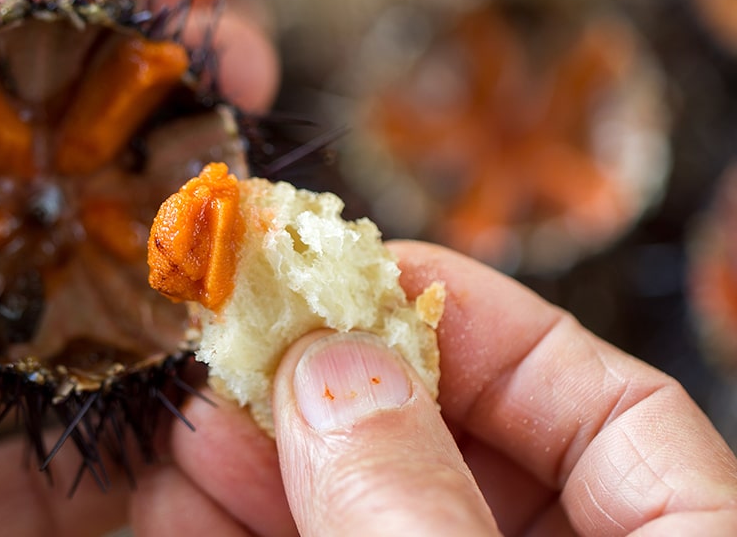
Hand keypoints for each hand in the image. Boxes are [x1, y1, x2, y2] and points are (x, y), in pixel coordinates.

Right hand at [145, 241, 736, 535]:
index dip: (485, 324)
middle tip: (242, 345)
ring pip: (368, 517)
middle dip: (335, 397)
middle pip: (461, 456)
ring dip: (267, 467)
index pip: (609, 408)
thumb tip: (333, 369)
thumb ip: (419, 503)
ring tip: (189, 421)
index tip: (363, 277)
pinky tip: (180, 503)